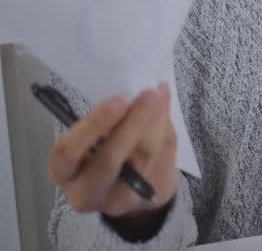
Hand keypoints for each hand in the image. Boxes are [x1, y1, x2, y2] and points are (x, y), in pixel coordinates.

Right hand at [47, 84, 179, 220]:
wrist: (133, 188)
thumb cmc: (108, 152)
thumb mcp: (98, 135)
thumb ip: (112, 117)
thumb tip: (135, 91)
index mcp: (64, 172)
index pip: (68, 152)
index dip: (93, 126)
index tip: (118, 100)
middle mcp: (86, 193)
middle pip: (109, 160)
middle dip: (133, 123)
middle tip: (149, 94)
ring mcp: (119, 201)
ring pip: (142, 157)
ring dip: (155, 122)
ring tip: (160, 96)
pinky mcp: (148, 197)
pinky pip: (162, 160)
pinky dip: (167, 132)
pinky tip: (165, 113)